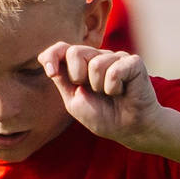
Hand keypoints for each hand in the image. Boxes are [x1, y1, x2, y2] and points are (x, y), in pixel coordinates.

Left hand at [41, 43, 164, 147]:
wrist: (128, 129)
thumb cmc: (103, 117)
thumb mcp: (74, 100)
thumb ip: (62, 80)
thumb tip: (46, 59)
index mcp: (82, 65)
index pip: (62, 49)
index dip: (51, 55)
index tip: (50, 72)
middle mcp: (98, 57)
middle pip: (75, 51)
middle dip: (77, 76)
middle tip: (93, 91)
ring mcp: (116, 57)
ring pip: (96, 64)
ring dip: (99, 87)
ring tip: (111, 94)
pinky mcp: (133, 62)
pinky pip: (114, 71)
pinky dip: (114, 88)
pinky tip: (122, 92)